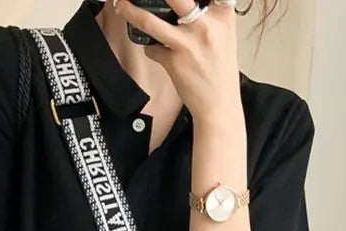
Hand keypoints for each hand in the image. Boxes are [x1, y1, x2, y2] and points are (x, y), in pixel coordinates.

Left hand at [113, 0, 241, 125]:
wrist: (219, 104)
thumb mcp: (224, 34)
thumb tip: (185, 4)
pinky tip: (156, 52)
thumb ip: (209, 15)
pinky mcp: (174, 61)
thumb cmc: (220, 71)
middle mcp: (206, 25)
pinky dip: (150, 49)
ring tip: (121, 6)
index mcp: (222, 15)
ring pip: (150, 20)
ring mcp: (187, 43)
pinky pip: (152, 49)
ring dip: (130, 11)